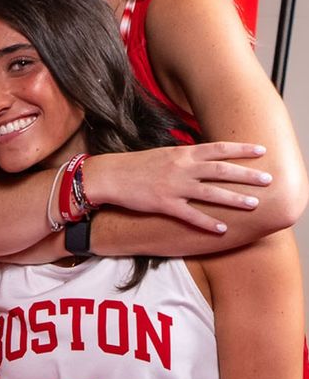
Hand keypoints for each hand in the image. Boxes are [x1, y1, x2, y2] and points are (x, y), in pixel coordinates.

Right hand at [85, 142, 271, 233]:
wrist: (109, 175)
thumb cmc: (136, 165)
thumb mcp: (163, 154)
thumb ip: (185, 156)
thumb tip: (204, 157)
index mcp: (182, 154)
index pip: (218, 149)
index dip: (241, 150)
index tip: (261, 151)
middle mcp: (182, 168)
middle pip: (221, 171)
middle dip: (247, 175)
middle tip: (268, 180)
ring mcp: (174, 187)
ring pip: (211, 193)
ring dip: (235, 199)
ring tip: (254, 204)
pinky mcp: (164, 204)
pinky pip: (190, 215)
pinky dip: (208, 223)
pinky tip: (222, 229)